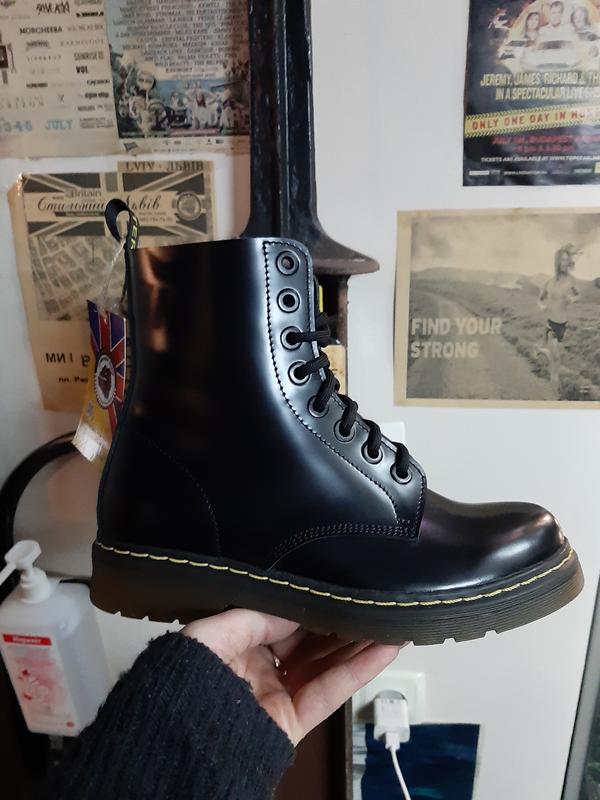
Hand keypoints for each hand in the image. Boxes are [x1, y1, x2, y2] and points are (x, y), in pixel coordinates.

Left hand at [183, 609, 401, 744]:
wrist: (179, 737)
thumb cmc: (184, 681)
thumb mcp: (213, 631)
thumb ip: (256, 616)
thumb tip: (294, 610)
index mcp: (236, 647)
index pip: (282, 622)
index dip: (309, 608)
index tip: (334, 591)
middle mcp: (259, 671)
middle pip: (310, 643)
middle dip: (339, 624)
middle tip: (368, 602)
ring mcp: (279, 696)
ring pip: (327, 666)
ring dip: (359, 644)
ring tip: (387, 619)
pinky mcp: (295, 722)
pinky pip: (332, 692)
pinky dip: (360, 671)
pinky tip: (383, 648)